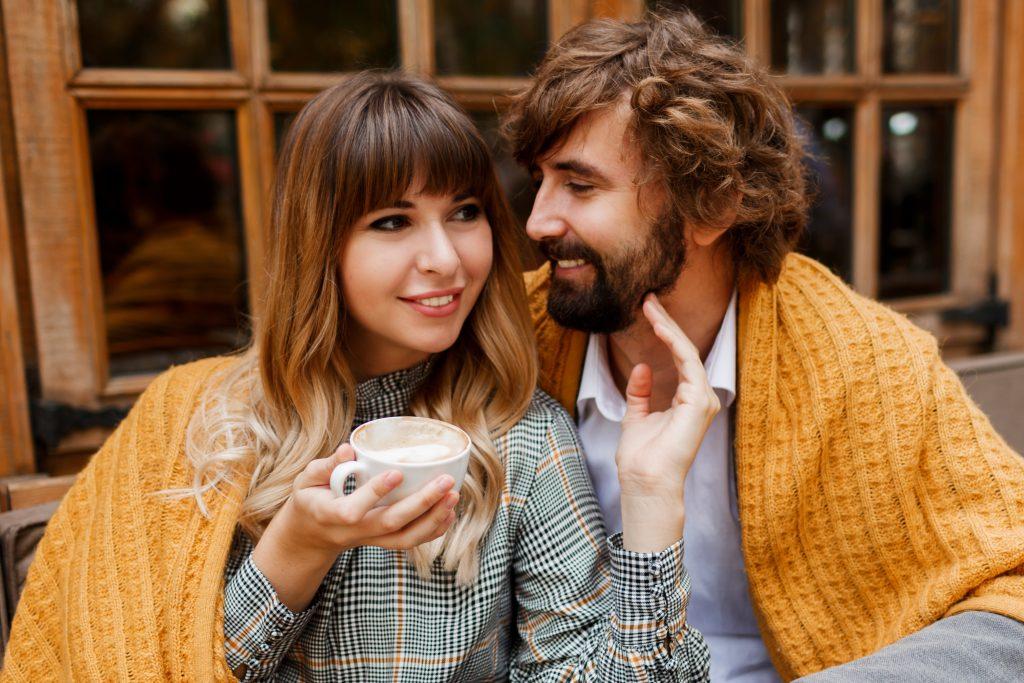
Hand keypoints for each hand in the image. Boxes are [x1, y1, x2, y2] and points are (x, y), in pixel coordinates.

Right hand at [252, 443, 457, 609]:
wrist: (310, 536)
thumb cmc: (310, 500)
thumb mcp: (306, 480)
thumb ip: (326, 466)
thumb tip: (350, 449)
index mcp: (330, 514)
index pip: (354, 510)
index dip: (375, 493)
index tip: (397, 473)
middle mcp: (353, 531)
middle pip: (390, 523)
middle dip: (421, 503)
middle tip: (446, 481)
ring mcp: (370, 539)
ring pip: (405, 538)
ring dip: (433, 519)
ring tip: (454, 496)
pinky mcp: (382, 542)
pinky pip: (410, 542)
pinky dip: (433, 530)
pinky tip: (449, 512)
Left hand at [616, 294, 720, 499]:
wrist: (644, 480)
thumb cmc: (641, 457)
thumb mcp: (636, 416)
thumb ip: (640, 393)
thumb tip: (641, 367)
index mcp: (688, 401)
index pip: (679, 358)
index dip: (664, 333)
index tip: (647, 312)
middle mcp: (700, 398)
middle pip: (685, 351)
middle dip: (666, 323)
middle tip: (649, 300)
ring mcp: (703, 399)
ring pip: (687, 353)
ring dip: (669, 328)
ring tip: (650, 307)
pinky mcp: (699, 401)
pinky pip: (688, 363)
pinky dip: (674, 343)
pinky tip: (659, 327)